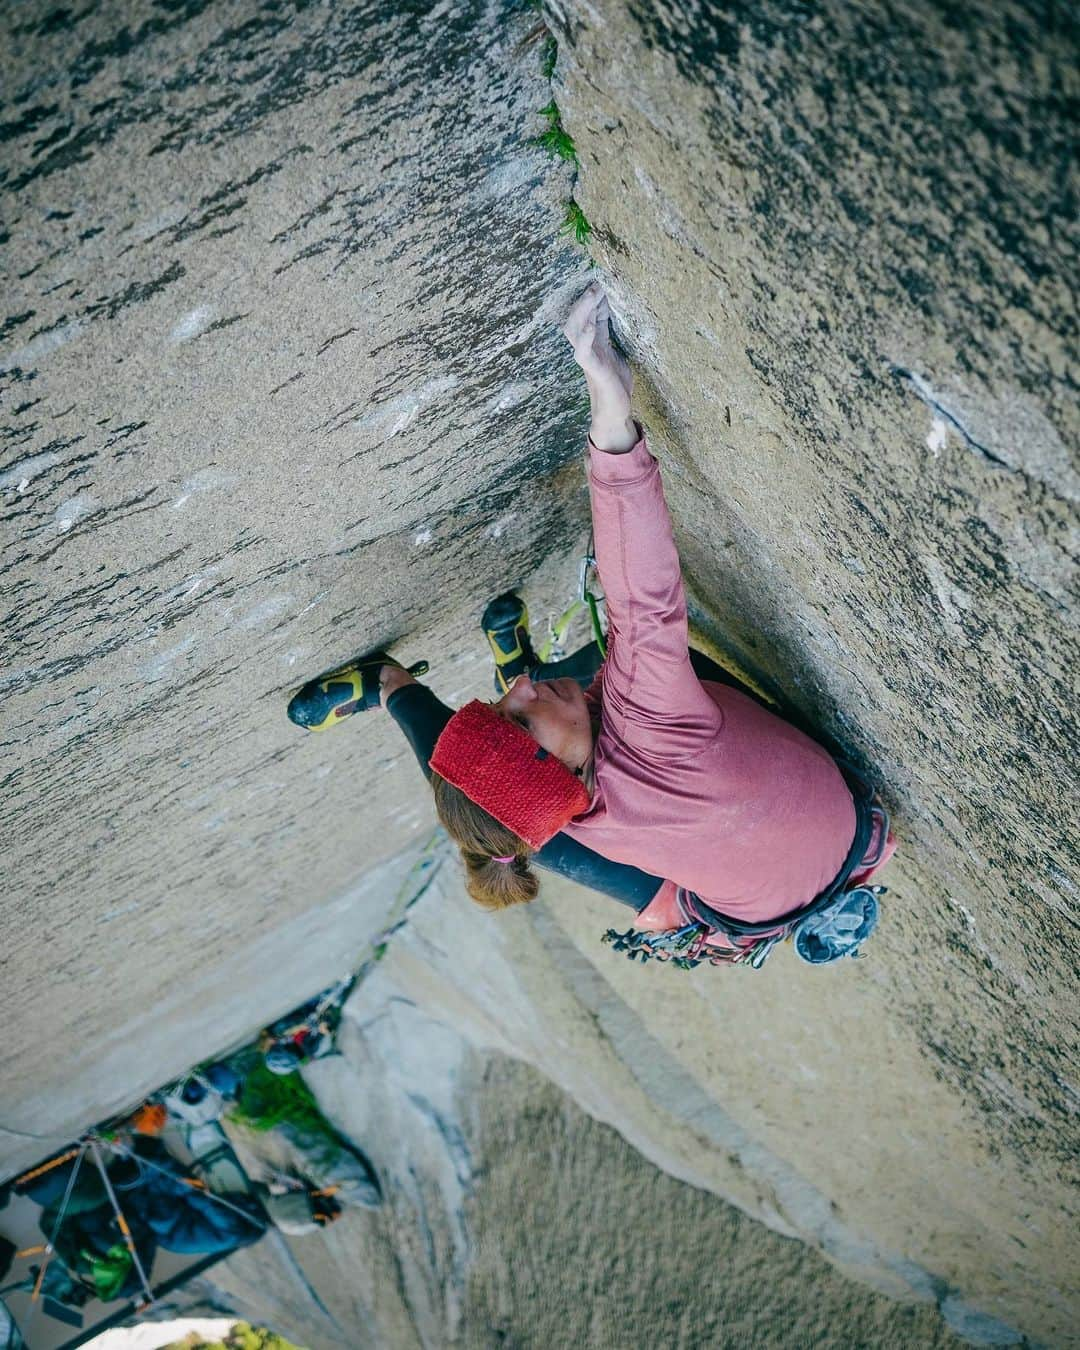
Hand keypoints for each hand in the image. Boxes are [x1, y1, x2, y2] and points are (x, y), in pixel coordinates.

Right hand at [561, 281, 633, 414]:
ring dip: (583, 311)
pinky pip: (583, 352)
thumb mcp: (617, 353)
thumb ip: (613, 335)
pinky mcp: (593, 371)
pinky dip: (585, 337)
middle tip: (596, 283)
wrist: (615, 414)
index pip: (591, 315)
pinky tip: (591, 325)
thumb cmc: (616, 384)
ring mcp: (588, 359)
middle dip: (585, 299)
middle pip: (577, 318)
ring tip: (592, 295)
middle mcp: (588, 348)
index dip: (595, 298)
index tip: (603, 280)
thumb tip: (617, 313)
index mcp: (595, 343)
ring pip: (575, 330)